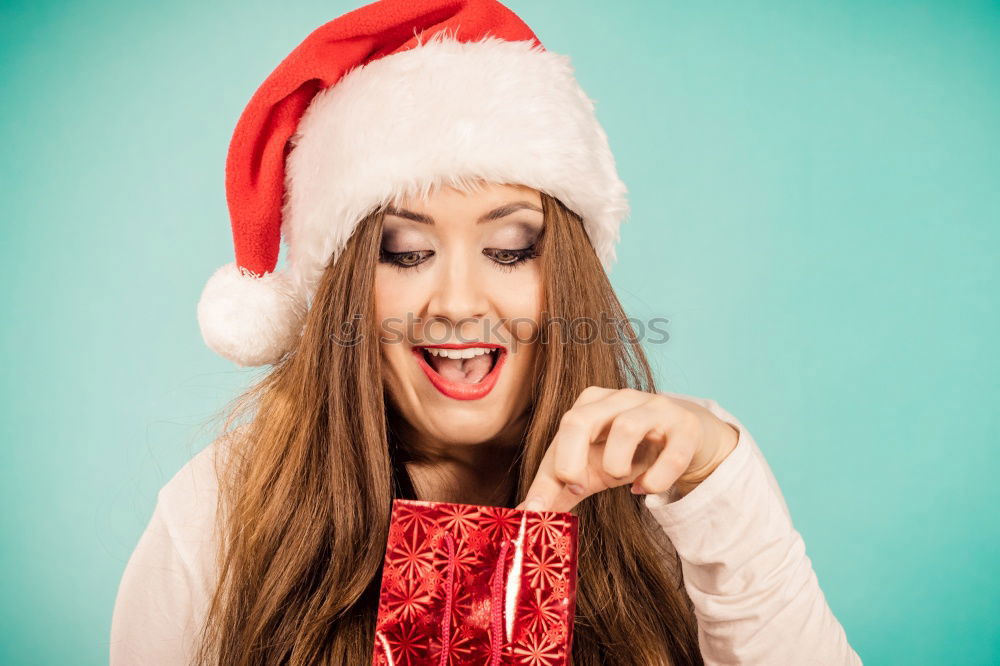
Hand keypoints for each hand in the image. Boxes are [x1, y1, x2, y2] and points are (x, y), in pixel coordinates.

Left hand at [515, 387, 738, 512]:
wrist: (688, 440)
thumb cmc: (631, 451)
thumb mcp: (593, 467)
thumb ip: (560, 487)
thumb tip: (526, 515)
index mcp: (591, 403)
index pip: (562, 430)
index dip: (551, 469)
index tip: (541, 506)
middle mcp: (620, 398)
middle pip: (581, 418)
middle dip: (570, 460)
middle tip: (578, 489)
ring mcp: (655, 408)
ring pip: (627, 428)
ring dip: (616, 465)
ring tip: (621, 480)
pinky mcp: (685, 427)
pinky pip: (671, 453)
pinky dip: (655, 479)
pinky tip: (644, 488)